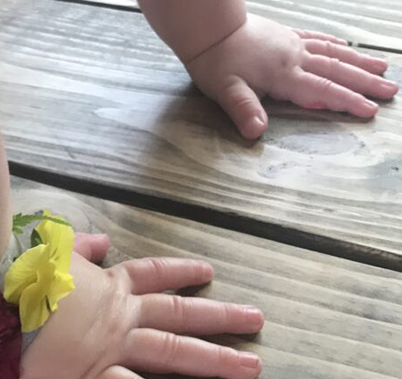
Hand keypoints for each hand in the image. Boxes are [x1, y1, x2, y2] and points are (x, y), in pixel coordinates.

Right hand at [1, 233, 264, 378]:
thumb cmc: (11, 275)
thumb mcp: (46, 249)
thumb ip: (77, 246)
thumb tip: (101, 242)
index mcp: (104, 283)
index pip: (151, 275)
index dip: (182, 273)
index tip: (209, 274)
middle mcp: (118, 313)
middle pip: (179, 313)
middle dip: (220, 317)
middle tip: (257, 322)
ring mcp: (111, 345)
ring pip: (172, 351)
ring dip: (214, 359)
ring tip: (251, 368)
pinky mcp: (93, 378)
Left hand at [186, 15, 398, 138]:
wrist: (211, 30)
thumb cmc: (216, 63)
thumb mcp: (225, 91)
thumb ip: (243, 110)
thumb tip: (256, 132)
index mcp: (283, 74)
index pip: (322, 90)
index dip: (347, 101)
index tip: (370, 110)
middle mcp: (294, 57)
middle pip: (336, 71)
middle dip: (365, 83)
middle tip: (391, 91)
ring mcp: (292, 45)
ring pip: (333, 53)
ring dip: (358, 62)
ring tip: (383, 68)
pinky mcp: (286, 36)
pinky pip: (317, 39)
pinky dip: (335, 45)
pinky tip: (346, 48)